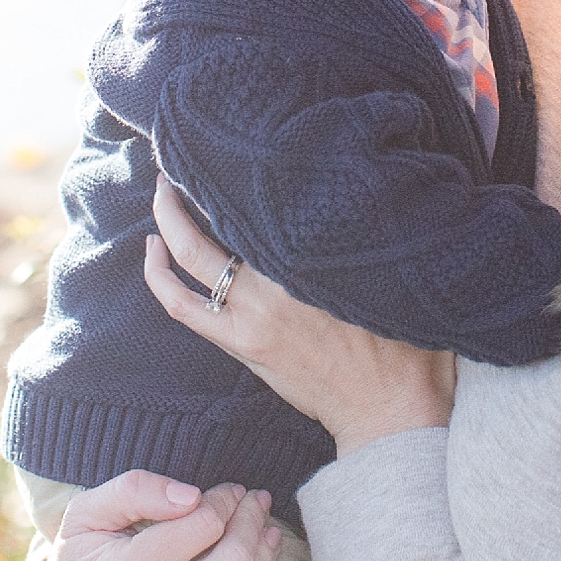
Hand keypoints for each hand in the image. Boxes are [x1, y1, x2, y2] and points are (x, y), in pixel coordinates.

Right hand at [18, 472, 280, 560]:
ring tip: (266, 531)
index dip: (224, 501)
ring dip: (264, 559)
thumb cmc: (82, 560)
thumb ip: (133, 491)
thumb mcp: (87, 515)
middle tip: (257, 502)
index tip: (232, 490)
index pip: (199, 527)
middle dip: (252, 524)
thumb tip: (190, 495)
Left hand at [144, 175, 456, 455]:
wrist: (389, 413)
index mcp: (309, 267)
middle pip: (207, 235)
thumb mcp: (394, 280)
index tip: (220, 147)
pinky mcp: (243, 347)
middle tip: (171, 166)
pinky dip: (162, 280)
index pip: (254, 209)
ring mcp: (251, 322)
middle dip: (180, 197)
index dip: (227, 176)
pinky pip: (185, 309)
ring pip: (187, 270)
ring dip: (165, 231)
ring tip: (161, 198)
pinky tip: (154, 255)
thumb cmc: (406, 346)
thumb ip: (368, 237)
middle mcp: (272, 291)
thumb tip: (368, 187)